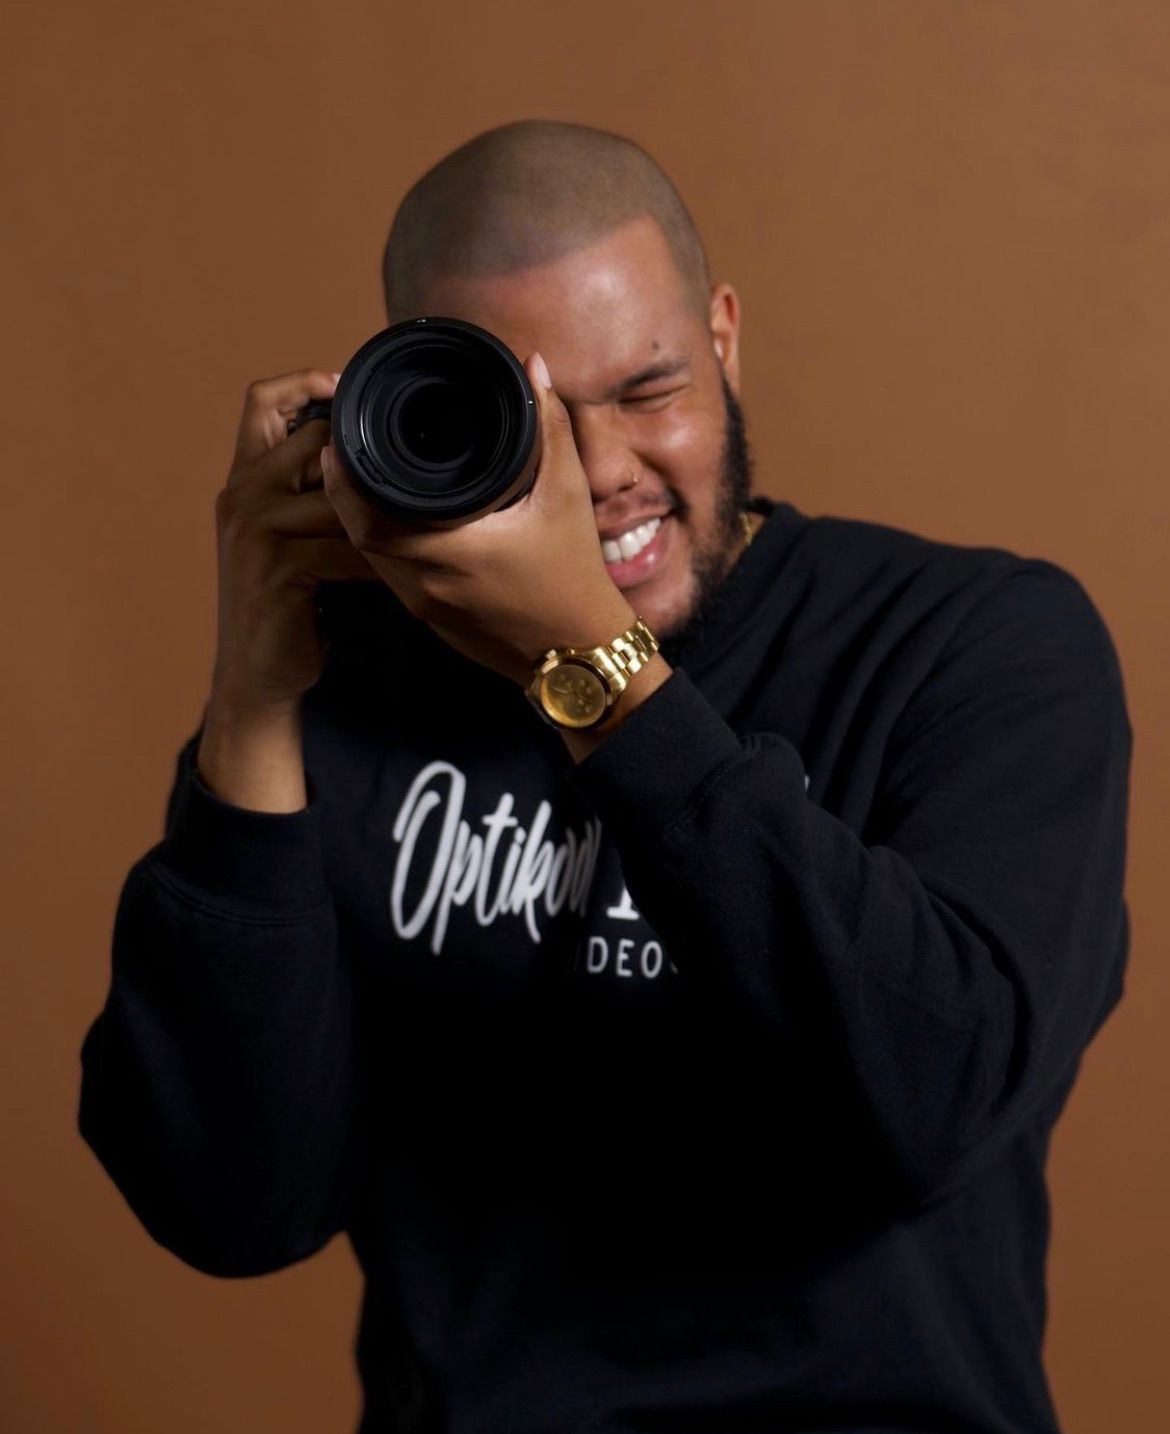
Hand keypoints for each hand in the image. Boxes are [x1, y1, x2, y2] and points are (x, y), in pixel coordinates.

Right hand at [208, 368, 382, 713]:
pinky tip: (404, 571)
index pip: (261, 399)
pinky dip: (382, 559)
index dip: (306, 381)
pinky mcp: (276, 567)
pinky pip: (347, 548)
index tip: (353, 389)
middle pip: (313, 438)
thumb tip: (380, 459)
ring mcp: (254, 529)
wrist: (258, 671)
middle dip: (366, 460)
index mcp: (245, 477)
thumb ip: (315, 494)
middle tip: (410, 479)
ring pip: (339, 495)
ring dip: (384, 513)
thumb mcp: (292, 535)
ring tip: (421, 525)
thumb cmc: (288, 602)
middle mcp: (241, 493)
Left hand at [319, 353, 636, 685]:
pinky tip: (391, 520)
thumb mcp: (568, 493)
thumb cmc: (575, 574)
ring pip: (371, 558)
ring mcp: (426, 607)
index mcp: (454, 551)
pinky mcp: (433, 620)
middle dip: (345, 493)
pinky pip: (391, 576)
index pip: (369, 516)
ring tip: (360, 478)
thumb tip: (534, 367)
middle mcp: (429, 584)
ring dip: (360, 520)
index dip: (345, 480)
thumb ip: (550, 426)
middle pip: (358, 535)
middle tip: (343, 450)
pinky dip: (384, 545)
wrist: (580, 651)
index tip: (338, 441)